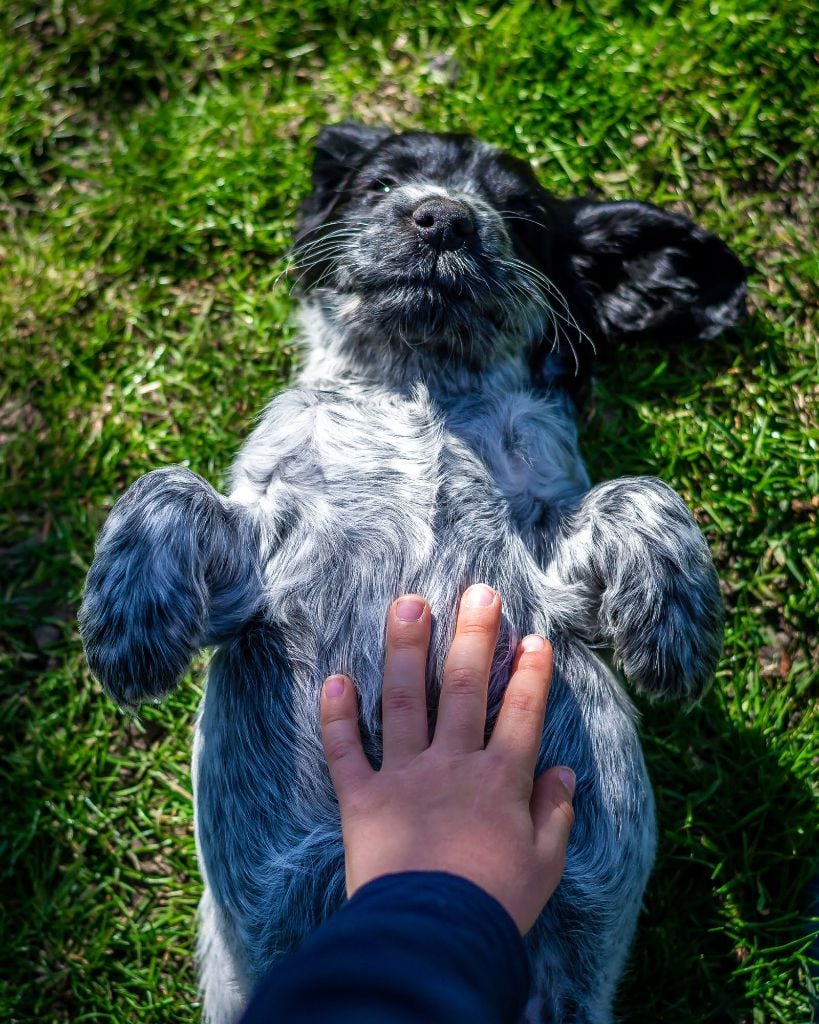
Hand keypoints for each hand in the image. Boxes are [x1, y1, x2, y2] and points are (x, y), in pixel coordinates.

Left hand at [320, 584, 574, 934]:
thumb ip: (553, 813)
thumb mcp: (543, 864)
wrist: (430, 940)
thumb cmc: (494, 905)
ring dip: (406, 649)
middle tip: (478, 591)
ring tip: (407, 604)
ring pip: (405, 700)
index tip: (535, 639)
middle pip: (465, 688)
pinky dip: (337, 717)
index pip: (522, 714)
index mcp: (499, 780)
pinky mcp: (362, 798)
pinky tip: (334, 679)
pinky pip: (346, 751)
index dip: (531, 674)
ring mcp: (404, 776)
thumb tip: (564, 773)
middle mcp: (452, 764)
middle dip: (474, 636)